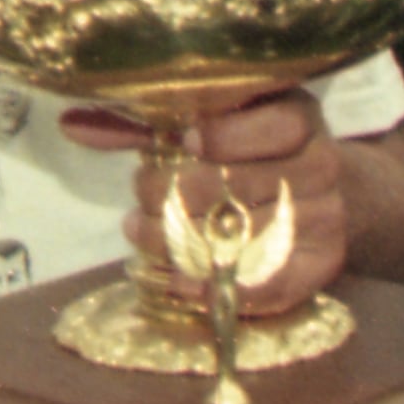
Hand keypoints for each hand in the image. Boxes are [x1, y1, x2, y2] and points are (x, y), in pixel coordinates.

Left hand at [67, 89, 351, 318]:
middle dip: (176, 192)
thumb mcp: (213, 125)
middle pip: (243, 183)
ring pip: (245, 235)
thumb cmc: (253, 153)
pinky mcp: (322, 265)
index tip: (180, 141)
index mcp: (298, 115)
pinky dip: (215, 287)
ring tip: (141, 233)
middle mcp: (321, 164)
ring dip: (179, 241)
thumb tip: (72, 125)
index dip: (224, 135)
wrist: (330, 196)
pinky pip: (268, 285)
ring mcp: (325, 218)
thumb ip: (148, 125)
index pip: (274, 124)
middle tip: (141, 196)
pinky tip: (177, 280)